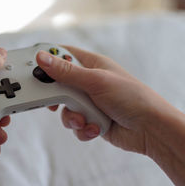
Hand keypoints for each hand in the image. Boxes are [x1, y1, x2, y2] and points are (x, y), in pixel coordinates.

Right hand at [36, 46, 174, 154]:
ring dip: (72, 117)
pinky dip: (83, 129)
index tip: (33, 69)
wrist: (151, 130)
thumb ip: (66, 72)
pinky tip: (95, 129)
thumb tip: (41, 57)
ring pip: (65, 109)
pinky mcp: (91, 120)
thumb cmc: (131, 97)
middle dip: (58, 98)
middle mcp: (88, 82)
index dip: (47, 60)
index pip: (62, 55)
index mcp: (91, 65)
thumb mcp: (95, 81)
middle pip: (58, 85)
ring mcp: (90, 102)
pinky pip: (75, 124)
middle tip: (55, 103)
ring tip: (84, 120)